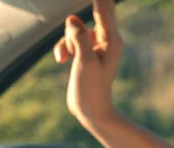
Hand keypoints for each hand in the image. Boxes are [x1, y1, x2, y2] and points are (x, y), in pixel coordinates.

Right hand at [53, 0, 122, 128]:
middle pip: (94, 12)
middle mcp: (107, 40)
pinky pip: (71, 39)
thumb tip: (73, 20)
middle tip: (84, 44)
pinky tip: (61, 61)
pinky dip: (64, 47)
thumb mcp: (85, 62)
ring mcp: (96, 45)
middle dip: (79, 18)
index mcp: (112, 40)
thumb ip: (80, 38)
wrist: (91, 110)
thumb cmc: (92, 89)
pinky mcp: (86, 52)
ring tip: (67, 58)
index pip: (105, 8)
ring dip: (66, 40)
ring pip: (76, 28)